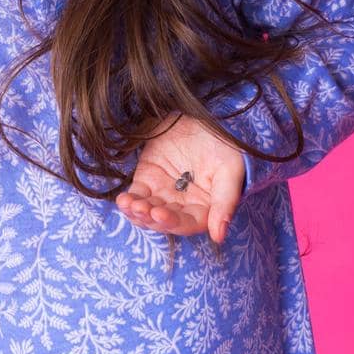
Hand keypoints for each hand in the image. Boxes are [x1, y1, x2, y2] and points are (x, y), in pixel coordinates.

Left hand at [116, 111, 245, 244]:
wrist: (203, 117)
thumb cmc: (223, 145)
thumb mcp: (230, 171)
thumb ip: (225, 203)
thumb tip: (219, 236)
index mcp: (205, 208)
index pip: (188, 223)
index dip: (173, 222)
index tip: (159, 213)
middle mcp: (182, 206)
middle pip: (164, 221)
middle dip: (150, 218)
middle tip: (141, 209)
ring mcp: (163, 194)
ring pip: (147, 212)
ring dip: (137, 213)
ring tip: (129, 204)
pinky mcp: (147, 180)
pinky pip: (136, 196)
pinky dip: (128, 201)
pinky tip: (123, 200)